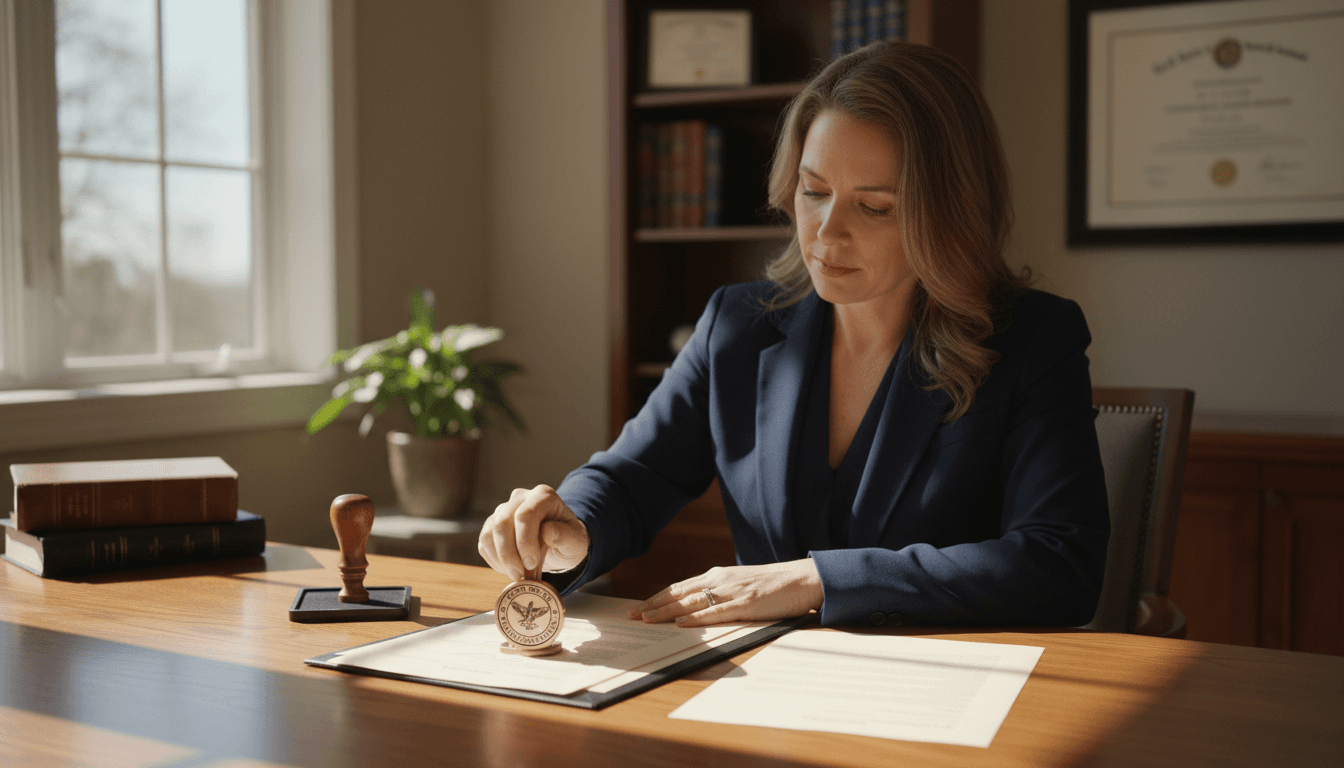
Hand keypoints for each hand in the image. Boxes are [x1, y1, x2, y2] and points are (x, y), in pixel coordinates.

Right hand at [478, 485, 589, 581]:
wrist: (558, 544)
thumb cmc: (568, 540)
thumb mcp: (576, 541)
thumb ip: (565, 536)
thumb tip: (547, 531)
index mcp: (543, 496)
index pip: (525, 515)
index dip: (524, 542)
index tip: (532, 563)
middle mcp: (520, 498)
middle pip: (502, 523)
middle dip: (509, 554)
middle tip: (520, 575)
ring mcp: (504, 510)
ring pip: (490, 532)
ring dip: (500, 559)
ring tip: (516, 574)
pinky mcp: (493, 524)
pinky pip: (484, 542)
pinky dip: (494, 560)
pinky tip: (509, 568)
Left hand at [628, 560, 823, 626]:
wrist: (803, 579)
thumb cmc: (773, 585)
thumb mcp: (741, 585)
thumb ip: (721, 593)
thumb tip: (699, 608)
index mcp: (718, 575)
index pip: (679, 587)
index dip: (657, 597)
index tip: (639, 607)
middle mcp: (720, 580)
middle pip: (678, 593)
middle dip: (653, 605)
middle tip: (631, 615)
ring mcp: (731, 591)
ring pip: (690, 602)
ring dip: (666, 612)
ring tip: (647, 619)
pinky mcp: (745, 603)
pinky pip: (715, 612)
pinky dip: (695, 618)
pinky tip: (681, 624)